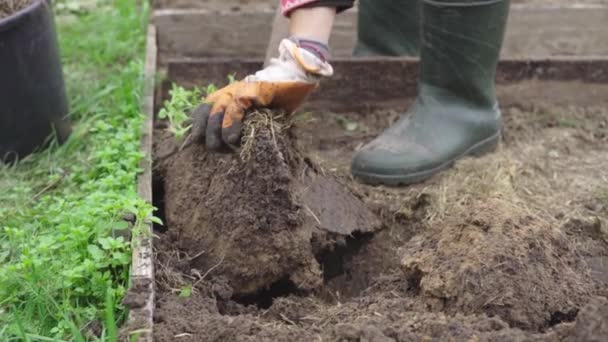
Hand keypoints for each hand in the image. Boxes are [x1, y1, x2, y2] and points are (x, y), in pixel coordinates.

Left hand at [190, 38, 332, 149]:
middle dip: (206, 132)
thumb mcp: (261, 114)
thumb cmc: (282, 98)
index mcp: (229, 96)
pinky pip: (236, 106)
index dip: (198, 126)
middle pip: (207, 110)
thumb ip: (249, 125)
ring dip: (216, 130)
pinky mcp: (253, 89)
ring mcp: (241, 88)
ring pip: (217, 108)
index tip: (198, 143)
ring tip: (221, 147)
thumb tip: (238, 149)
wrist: (301, 78)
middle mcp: (231, 90)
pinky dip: (231, 123)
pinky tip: (233, 138)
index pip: (204, 109)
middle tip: (214, 149)